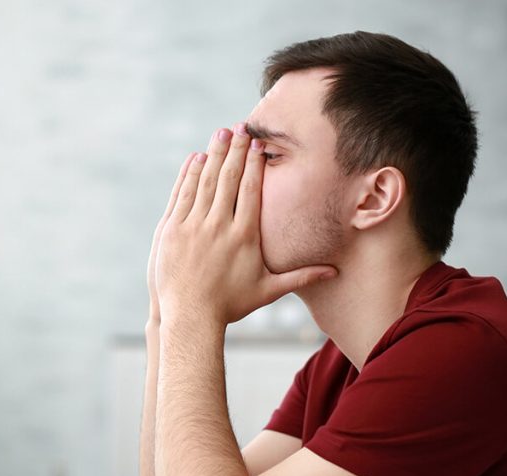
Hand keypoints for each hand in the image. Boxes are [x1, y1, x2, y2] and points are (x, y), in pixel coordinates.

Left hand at [155, 123, 336, 326]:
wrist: (191, 318)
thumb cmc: (231, 306)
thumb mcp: (268, 291)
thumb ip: (301, 277)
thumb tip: (335, 272)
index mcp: (243, 236)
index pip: (249, 190)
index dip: (253, 163)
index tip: (258, 142)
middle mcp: (218, 227)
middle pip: (227, 179)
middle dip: (235, 150)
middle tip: (240, 126)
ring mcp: (192, 227)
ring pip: (204, 182)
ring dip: (213, 155)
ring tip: (220, 134)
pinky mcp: (172, 231)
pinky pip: (182, 195)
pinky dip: (188, 174)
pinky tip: (196, 159)